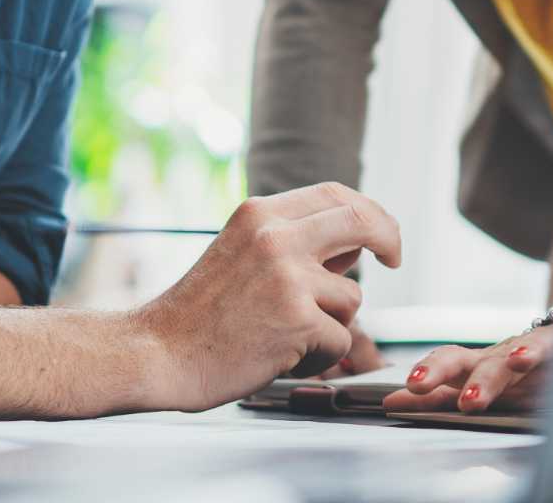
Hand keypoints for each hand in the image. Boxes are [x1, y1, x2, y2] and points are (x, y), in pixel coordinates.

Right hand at [133, 182, 401, 409]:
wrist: (158, 352)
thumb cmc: (197, 314)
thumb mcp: (239, 252)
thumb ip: (290, 243)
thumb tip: (351, 247)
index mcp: (260, 214)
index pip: (334, 195)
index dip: (368, 212)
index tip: (380, 236)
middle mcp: (276, 236)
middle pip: (362, 222)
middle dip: (388, 239)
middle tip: (394, 259)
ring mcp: (289, 277)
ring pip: (351, 297)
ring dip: (332, 324)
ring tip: (286, 337)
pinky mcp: (298, 320)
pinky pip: (340, 341)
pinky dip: (319, 358)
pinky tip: (280, 358)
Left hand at [383, 322, 552, 414]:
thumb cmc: (520, 370)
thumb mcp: (480, 386)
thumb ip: (439, 398)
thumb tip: (390, 402)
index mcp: (472, 368)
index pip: (437, 372)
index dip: (416, 384)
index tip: (391, 401)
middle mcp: (491, 357)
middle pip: (459, 359)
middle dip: (435, 371)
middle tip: (416, 386)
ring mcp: (520, 351)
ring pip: (498, 363)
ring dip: (483, 381)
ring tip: (470, 400)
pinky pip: (542, 346)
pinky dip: (530, 352)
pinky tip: (520, 360)